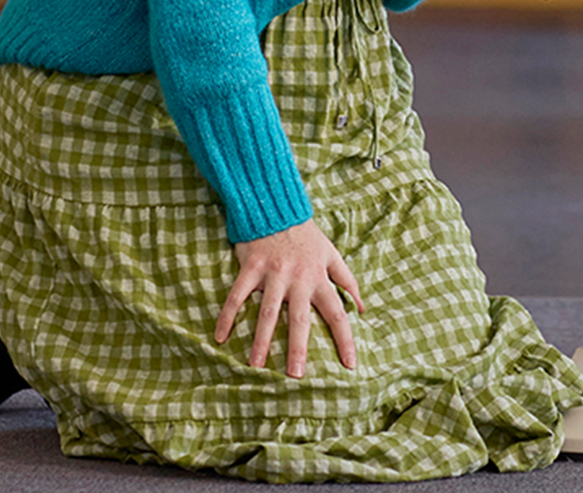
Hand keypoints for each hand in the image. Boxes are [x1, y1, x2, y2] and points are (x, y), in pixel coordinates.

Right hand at [214, 219, 364, 377]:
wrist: (276, 205)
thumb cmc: (306, 235)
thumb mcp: (332, 254)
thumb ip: (347, 281)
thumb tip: (363, 307)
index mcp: (320, 278)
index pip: (337, 313)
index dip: (345, 338)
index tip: (349, 364)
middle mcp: (298, 279)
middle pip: (300, 319)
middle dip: (299, 347)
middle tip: (296, 376)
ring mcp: (273, 274)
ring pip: (267, 312)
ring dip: (261, 340)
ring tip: (255, 367)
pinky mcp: (250, 267)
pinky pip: (237, 296)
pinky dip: (227, 316)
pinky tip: (219, 337)